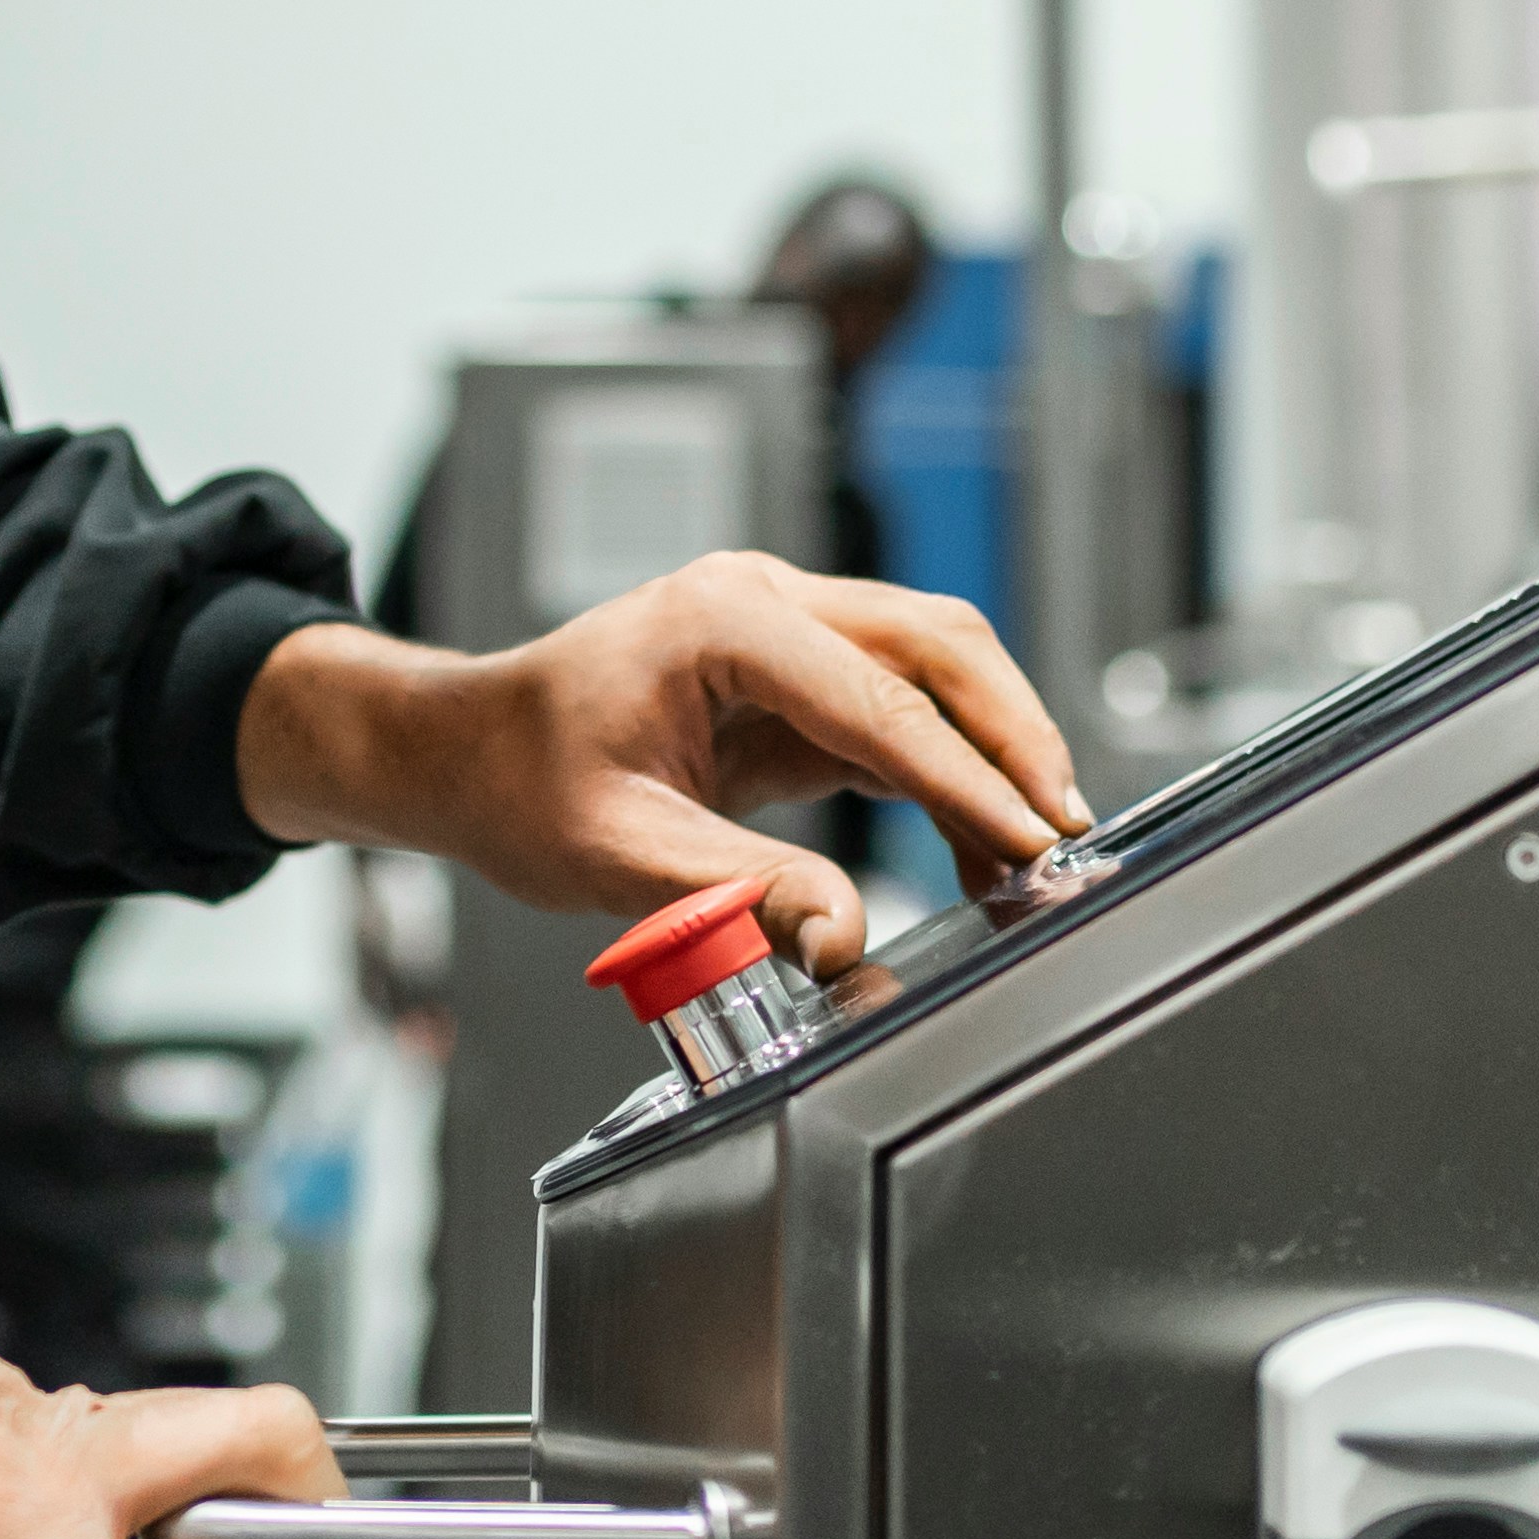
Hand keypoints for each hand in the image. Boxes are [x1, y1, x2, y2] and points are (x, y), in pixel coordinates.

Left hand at [232, 558, 1094, 975]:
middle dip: (1014, 740)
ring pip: (935, 668)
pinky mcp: (797, 676)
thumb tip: (842, 936)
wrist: (471, 751)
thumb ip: (734, 893)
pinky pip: (900, 712)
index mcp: (720, 622)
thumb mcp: (617, 852)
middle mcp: (765, 602)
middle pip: (936, 648)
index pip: (879, 700)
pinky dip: (951, 772)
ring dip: (996, 751)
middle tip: (1068, 839)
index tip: (1033, 845)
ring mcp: (786, 628)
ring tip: (1036, 855)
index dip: (967, 780)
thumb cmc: (520, 783)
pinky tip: (978, 846)